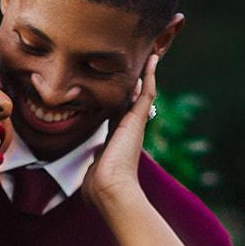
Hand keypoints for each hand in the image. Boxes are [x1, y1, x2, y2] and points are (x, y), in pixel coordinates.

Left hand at [83, 53, 158, 209]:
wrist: (110, 190)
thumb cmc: (99, 187)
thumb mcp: (94, 170)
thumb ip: (94, 164)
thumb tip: (92, 168)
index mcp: (116, 140)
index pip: (117, 114)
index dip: (118, 100)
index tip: (118, 88)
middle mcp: (128, 130)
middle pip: (131, 100)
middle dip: (134, 82)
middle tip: (139, 62)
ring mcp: (135, 124)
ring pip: (141, 93)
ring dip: (145, 74)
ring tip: (150, 55)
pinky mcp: (138, 120)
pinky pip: (146, 93)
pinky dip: (150, 76)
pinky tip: (152, 59)